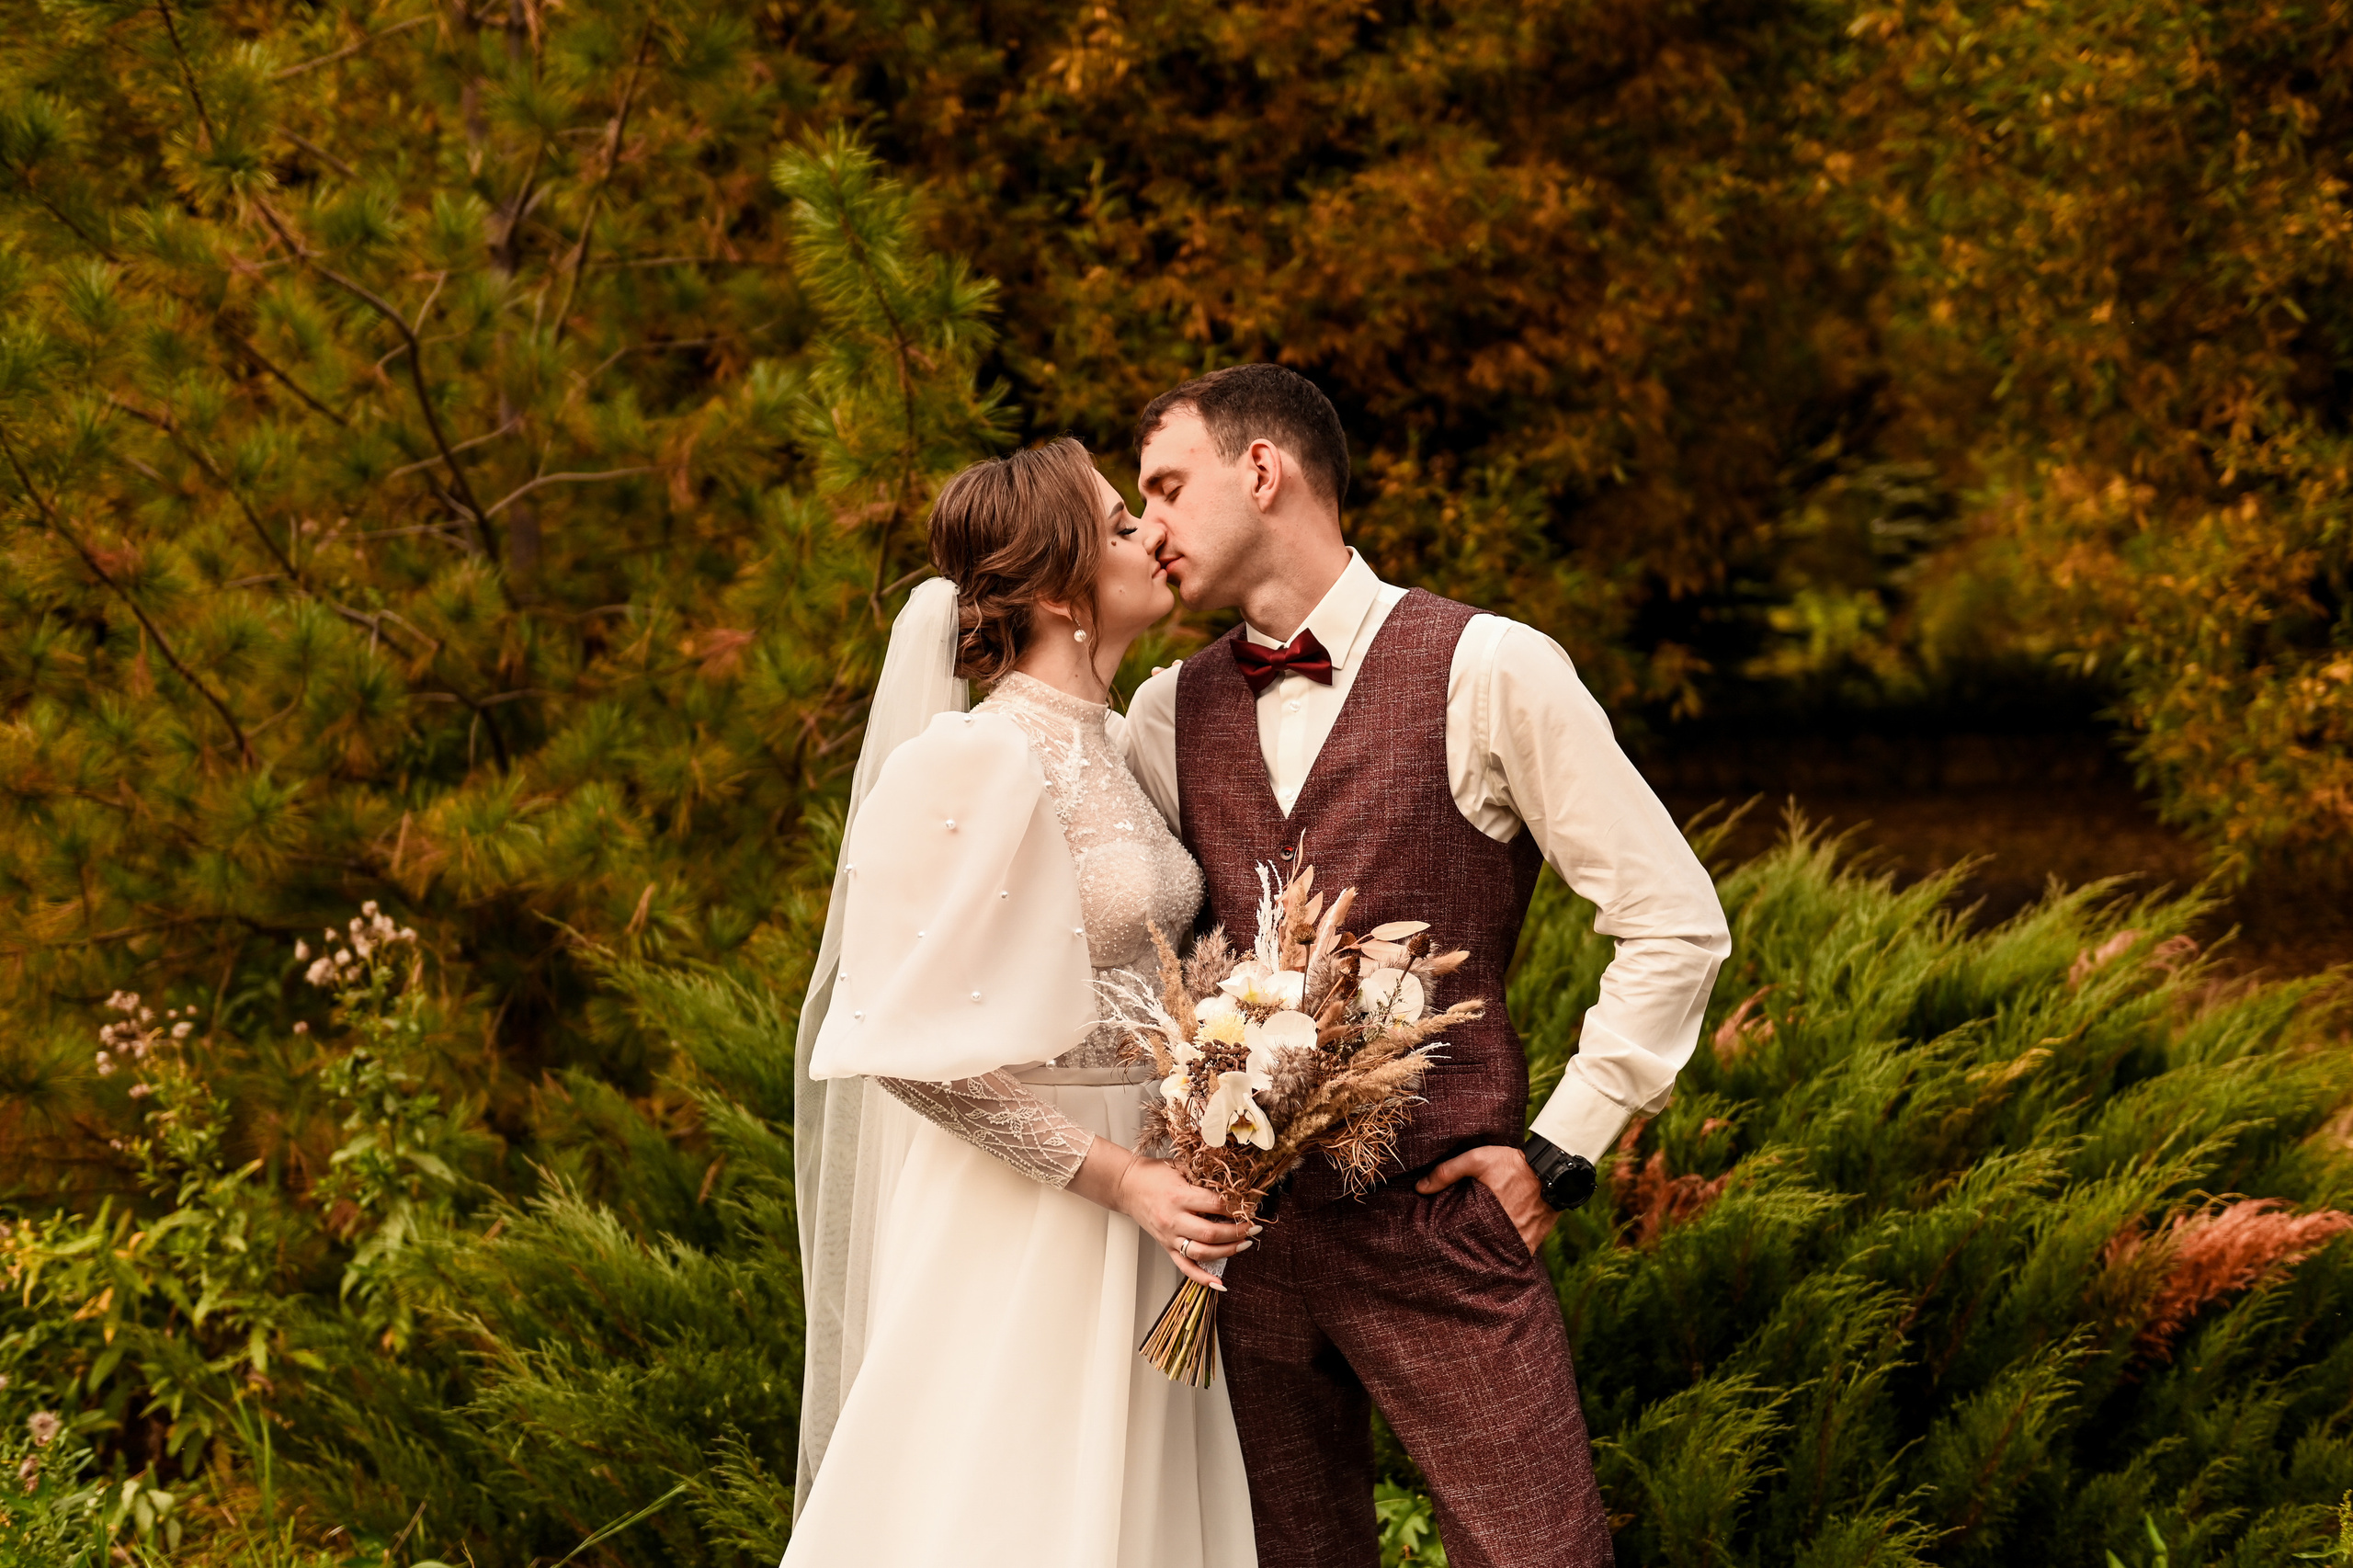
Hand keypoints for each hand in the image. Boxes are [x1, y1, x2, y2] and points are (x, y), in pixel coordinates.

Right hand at [1071, 1141, 1254, 1288]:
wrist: (1126, 1185)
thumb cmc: (1154, 1174)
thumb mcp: (1180, 1167)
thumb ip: (1204, 1177)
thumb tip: (1233, 1186)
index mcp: (1179, 1196)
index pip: (1215, 1205)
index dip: (1236, 1207)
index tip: (1250, 1206)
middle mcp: (1174, 1219)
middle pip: (1211, 1233)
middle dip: (1237, 1232)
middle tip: (1253, 1228)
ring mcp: (1169, 1236)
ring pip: (1202, 1253)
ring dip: (1227, 1251)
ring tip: (1244, 1245)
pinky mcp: (1166, 1246)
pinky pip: (1185, 1267)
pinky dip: (1202, 1278)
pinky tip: (1219, 1283)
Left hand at [1416, 1144, 1556, 1254]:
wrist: (1553, 1169)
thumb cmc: (1512, 1164)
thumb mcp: (1477, 1160)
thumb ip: (1447, 1172)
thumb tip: (1419, 1188)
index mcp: (1484, 1217)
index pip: (1459, 1239)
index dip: (1449, 1243)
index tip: (1439, 1244)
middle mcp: (1503, 1235)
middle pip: (1477, 1252)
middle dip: (1466, 1252)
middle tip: (1452, 1254)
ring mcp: (1520, 1242)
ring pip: (1496, 1255)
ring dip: (1486, 1254)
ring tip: (1473, 1253)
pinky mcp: (1533, 1244)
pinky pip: (1514, 1255)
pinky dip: (1505, 1253)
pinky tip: (1495, 1250)